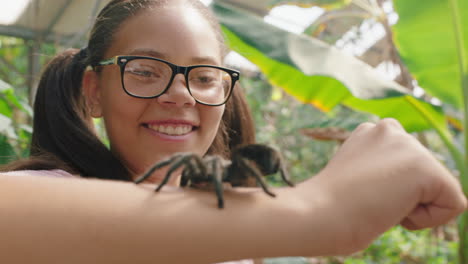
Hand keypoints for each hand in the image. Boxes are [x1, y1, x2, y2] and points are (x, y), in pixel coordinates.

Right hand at [308, 119, 466, 253]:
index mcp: (370, 132)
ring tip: (376, 202)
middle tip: (366, 199)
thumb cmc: (328, 208)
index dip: (387, 192)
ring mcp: (408, 144)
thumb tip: (404, 187)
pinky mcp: (424, 166)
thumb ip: (380, 172)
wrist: (317, 213)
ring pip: (439, 190)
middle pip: (425, 178)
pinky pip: (453, 204)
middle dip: (403, 197)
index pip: (404, 168)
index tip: (358, 192)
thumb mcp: (356, 180)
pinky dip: (428, 219)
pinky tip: (392, 209)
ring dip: (412, 207)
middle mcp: (389, 129)